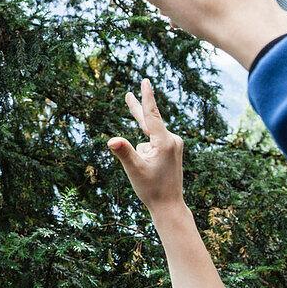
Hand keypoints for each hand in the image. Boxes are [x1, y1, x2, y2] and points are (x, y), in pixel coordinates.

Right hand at [107, 79, 184, 215]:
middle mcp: (172, 140)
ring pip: (149, 138)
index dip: (146, 97)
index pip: (152, 115)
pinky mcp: (174, 149)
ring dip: (141, 149)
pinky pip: (154, 144)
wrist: (170, 206)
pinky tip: (151, 169)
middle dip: (138, 110)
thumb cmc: (152, 189)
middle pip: (150, 121)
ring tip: (146, 172)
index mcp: (164, 142)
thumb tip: (111, 140)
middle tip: (129, 93)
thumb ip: (124, 152)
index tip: (145, 81)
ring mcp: (174, 144)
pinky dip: (146, 151)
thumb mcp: (134, 170)